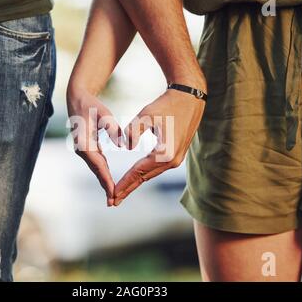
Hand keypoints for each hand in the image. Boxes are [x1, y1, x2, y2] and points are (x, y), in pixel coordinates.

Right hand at [67, 89, 122, 205]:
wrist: (77, 98)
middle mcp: (82, 149)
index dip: (106, 179)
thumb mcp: (102, 112)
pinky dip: (104, 173)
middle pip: (97, 171)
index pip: (98, 165)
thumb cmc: (91, 104)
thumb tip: (122, 145)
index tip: (113, 192)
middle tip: (113, 202)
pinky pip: (98, 163)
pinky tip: (110, 182)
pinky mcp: (89, 148)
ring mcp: (85, 150)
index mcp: (84, 143)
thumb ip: (112, 127)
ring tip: (113, 197)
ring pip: (97, 169)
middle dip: (105, 187)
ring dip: (104, 182)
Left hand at [113, 88, 205, 205]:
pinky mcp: (176, 155)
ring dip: (135, 183)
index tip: (111, 194)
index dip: (124, 183)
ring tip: (121, 193)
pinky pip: (155, 169)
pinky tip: (135, 179)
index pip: (138, 172)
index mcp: (165, 153)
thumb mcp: (147, 114)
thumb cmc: (167, 104)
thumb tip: (126, 147)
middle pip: (144, 178)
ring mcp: (176, 160)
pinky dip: (143, 175)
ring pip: (150, 174)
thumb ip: (133, 130)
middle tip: (112, 202)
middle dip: (128, 189)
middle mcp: (172, 161)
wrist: (190, 99)